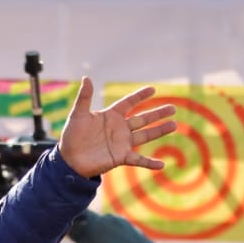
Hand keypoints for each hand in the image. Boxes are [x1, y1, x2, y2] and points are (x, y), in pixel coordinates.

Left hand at [57, 77, 176, 177]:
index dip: (140, 96)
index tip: (153, 89)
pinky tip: (162, 164)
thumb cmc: (72, 136)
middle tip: (173, 108)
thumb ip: (84, 97)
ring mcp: (122, 143)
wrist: (69, 159)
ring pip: (145, 135)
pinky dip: (149, 162)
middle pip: (142, 119)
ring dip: (159, 131)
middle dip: (157, 113)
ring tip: (174, 125)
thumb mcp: (78, 115)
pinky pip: (138, 159)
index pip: (128, 103)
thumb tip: (86, 77)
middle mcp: (119, 128)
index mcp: (110, 116)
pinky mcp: (120, 157)